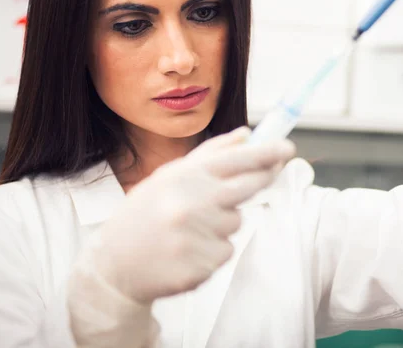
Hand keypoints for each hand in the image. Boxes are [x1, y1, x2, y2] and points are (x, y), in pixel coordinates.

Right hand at [89, 127, 295, 302]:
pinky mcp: (200, 266)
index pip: (234, 160)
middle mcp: (190, 204)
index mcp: (183, 178)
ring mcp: (195, 237)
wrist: (114, 265)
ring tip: (188, 228)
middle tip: (271, 172)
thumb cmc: (144, 214)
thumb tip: (245, 135)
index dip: (265, 152)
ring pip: (235, 222)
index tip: (287, 147)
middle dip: (261, 178)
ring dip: (222, 223)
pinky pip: (225, 251)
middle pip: (247, 187)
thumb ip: (209, 155)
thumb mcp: (168, 177)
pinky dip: (212, 249)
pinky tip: (185, 250)